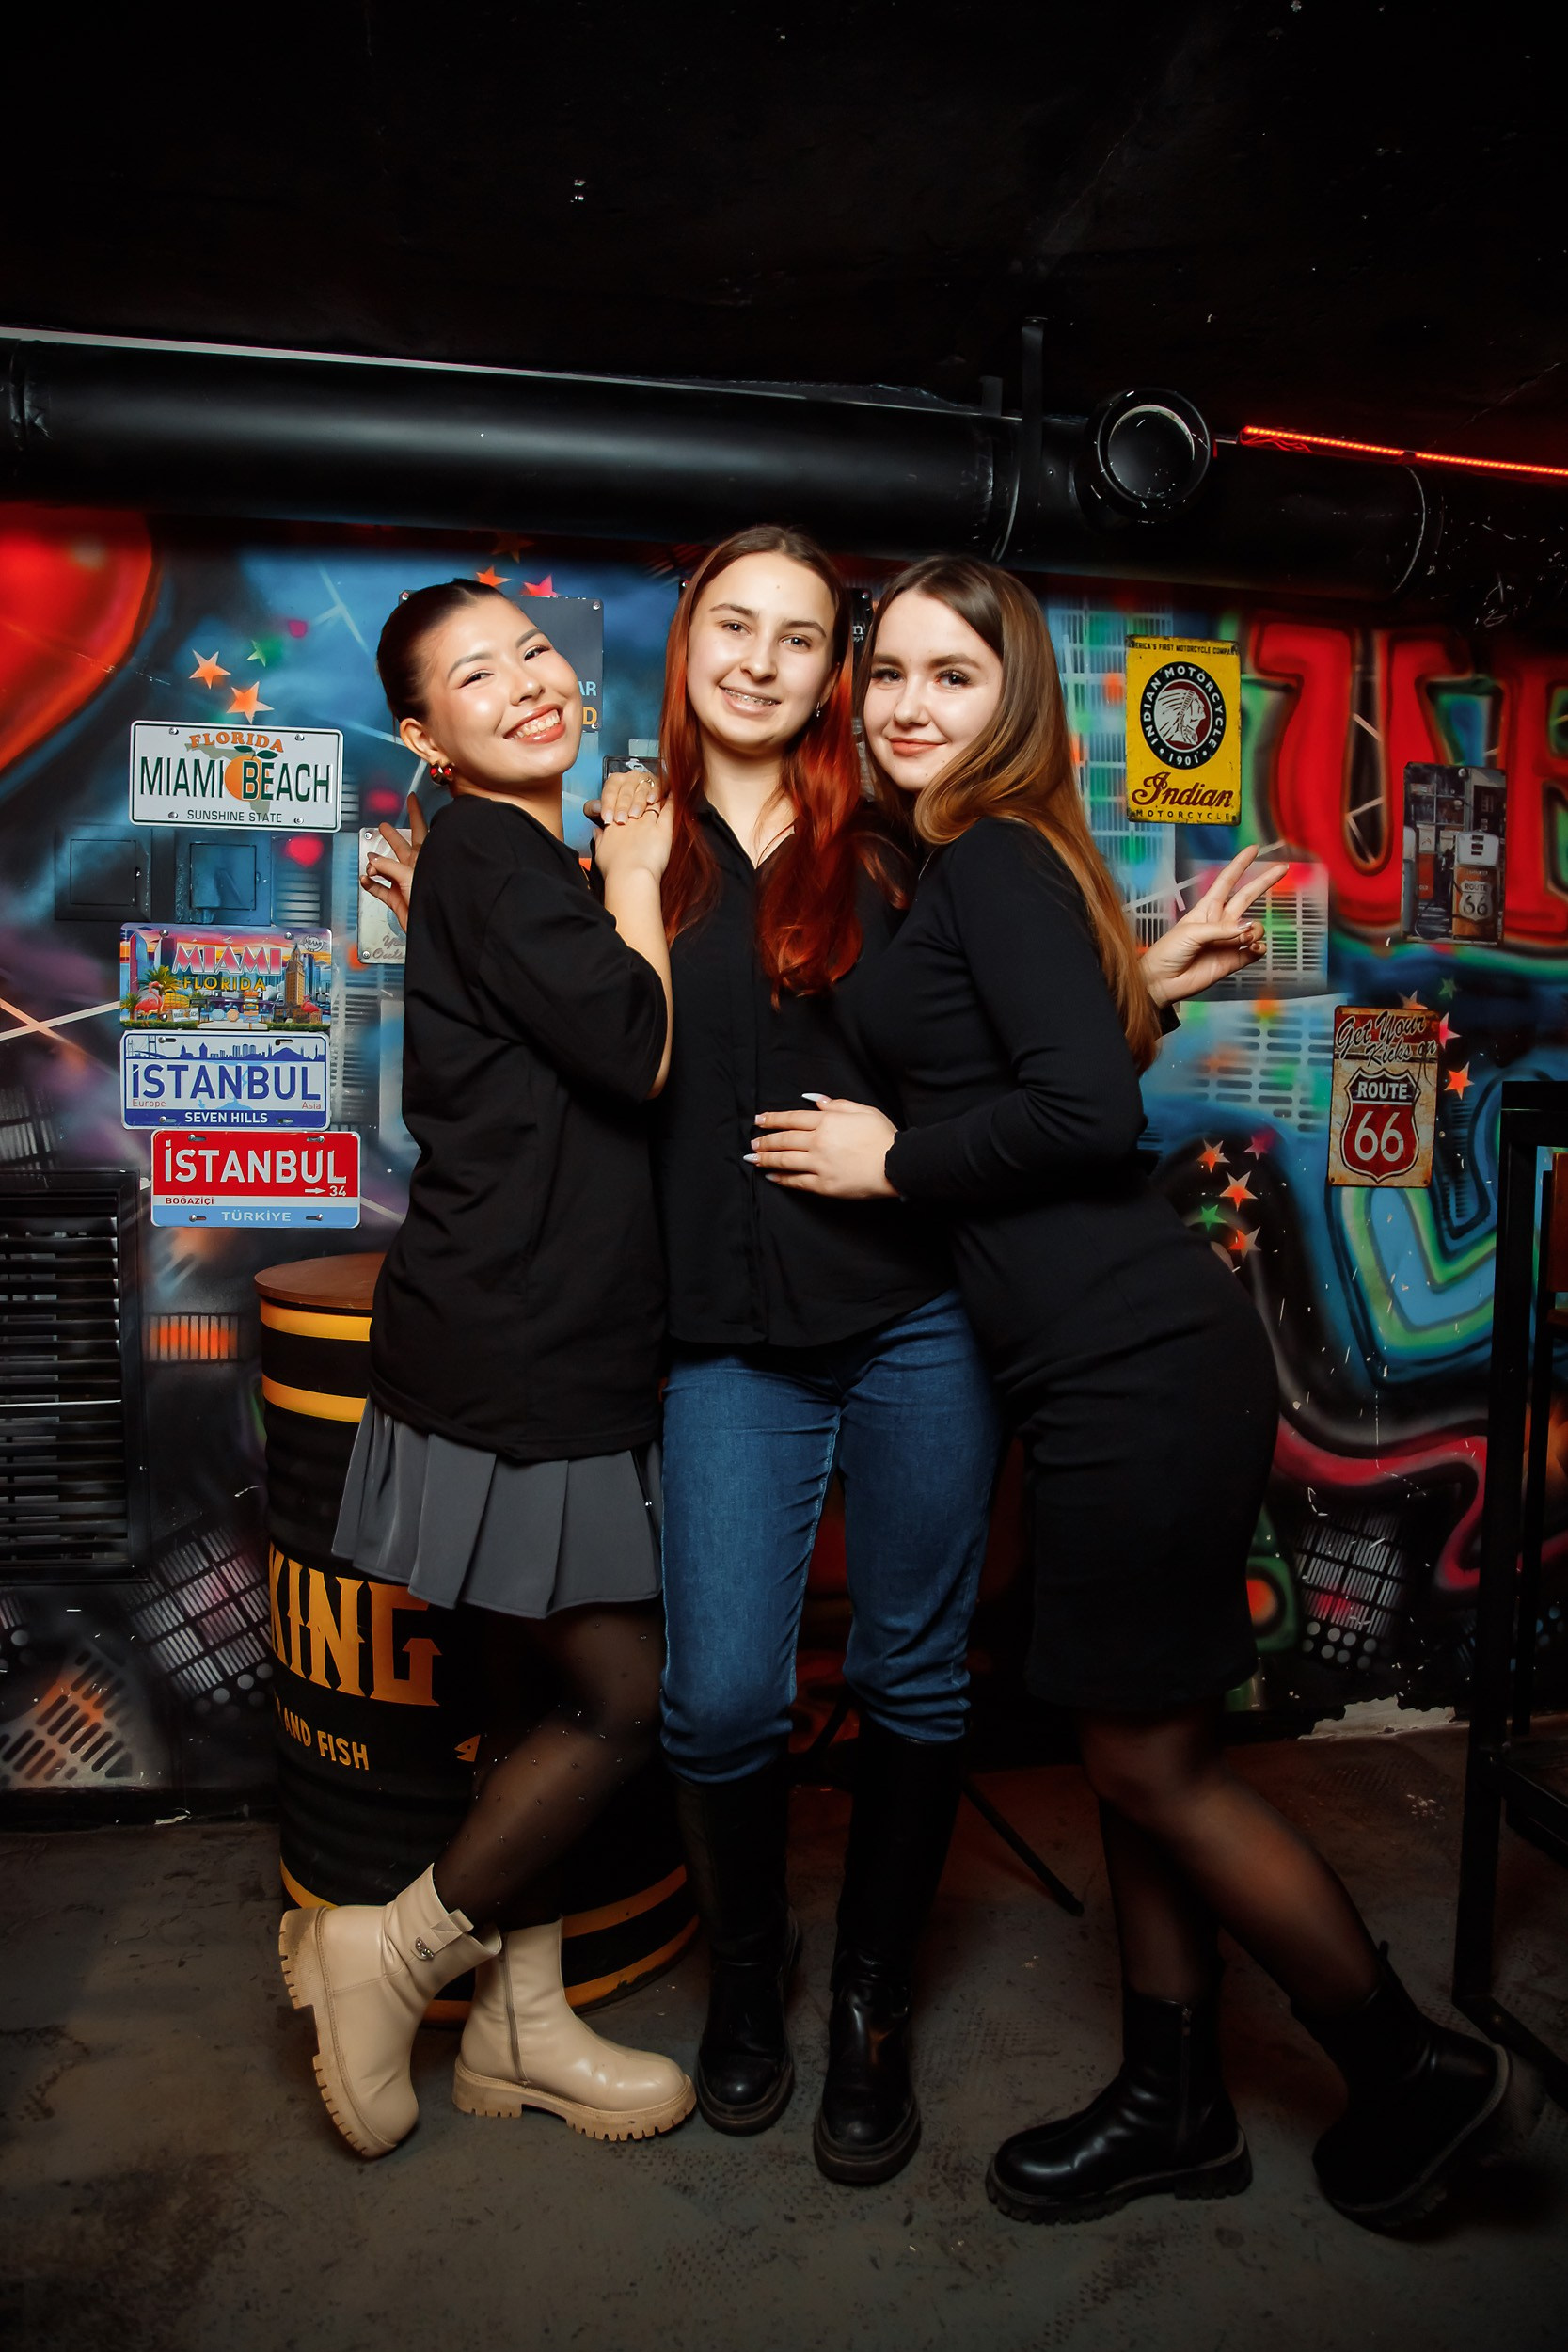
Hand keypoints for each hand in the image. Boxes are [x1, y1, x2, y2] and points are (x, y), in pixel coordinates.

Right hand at [360, 793, 427, 933]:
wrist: (432, 926)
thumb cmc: (434, 899)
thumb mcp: (408, 875)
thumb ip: (388, 866)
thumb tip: (373, 862)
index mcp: (424, 857)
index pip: (419, 828)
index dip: (415, 812)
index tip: (412, 798)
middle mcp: (414, 867)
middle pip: (400, 846)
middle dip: (391, 836)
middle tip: (383, 826)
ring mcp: (405, 883)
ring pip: (385, 868)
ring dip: (375, 865)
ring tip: (369, 860)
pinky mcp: (397, 899)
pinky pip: (379, 889)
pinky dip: (370, 884)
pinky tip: (365, 880)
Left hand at [586, 765, 664, 827]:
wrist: (641, 807)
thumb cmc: (622, 807)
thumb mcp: (607, 807)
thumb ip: (595, 808)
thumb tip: (594, 808)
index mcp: (615, 780)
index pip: (610, 791)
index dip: (607, 805)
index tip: (607, 818)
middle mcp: (630, 777)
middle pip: (625, 791)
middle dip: (622, 807)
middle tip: (620, 820)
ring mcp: (645, 780)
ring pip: (640, 790)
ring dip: (637, 803)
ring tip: (634, 815)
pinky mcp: (658, 785)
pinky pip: (656, 788)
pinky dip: (654, 794)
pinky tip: (651, 801)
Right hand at [594, 794, 673, 882]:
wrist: (629, 875)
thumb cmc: (614, 869)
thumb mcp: (600, 853)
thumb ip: (598, 839)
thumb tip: (595, 831)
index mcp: (615, 826)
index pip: (621, 808)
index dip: (625, 802)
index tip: (628, 799)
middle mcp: (631, 821)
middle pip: (636, 802)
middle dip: (640, 795)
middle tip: (645, 789)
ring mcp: (647, 823)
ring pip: (653, 804)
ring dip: (656, 796)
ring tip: (660, 789)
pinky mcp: (662, 830)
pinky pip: (668, 811)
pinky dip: (671, 801)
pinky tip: (674, 793)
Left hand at [749, 1096, 898, 1197]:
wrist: (896, 1164)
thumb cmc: (883, 1136)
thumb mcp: (862, 1110)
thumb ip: (836, 1104)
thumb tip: (813, 1101)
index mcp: (827, 1121)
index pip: (792, 1118)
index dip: (773, 1119)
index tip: (759, 1120)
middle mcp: (819, 1142)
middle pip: (784, 1139)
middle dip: (765, 1141)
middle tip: (752, 1143)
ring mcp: (820, 1164)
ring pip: (785, 1160)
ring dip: (766, 1159)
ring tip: (754, 1159)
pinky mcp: (824, 1185)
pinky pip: (797, 1181)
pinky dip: (782, 1179)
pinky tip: (771, 1176)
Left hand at [1142, 845, 1289, 1006]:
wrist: (1162, 981)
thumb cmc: (1169, 952)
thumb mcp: (1191, 933)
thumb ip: (1222, 929)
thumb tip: (1249, 927)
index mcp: (1207, 909)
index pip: (1227, 881)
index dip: (1240, 865)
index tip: (1253, 849)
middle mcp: (1221, 922)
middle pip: (1247, 896)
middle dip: (1264, 882)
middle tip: (1283, 868)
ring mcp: (1228, 941)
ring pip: (1255, 927)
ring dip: (1256, 929)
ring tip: (1245, 938)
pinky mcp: (1233, 960)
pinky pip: (1254, 950)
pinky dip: (1259, 947)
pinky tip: (1254, 948)